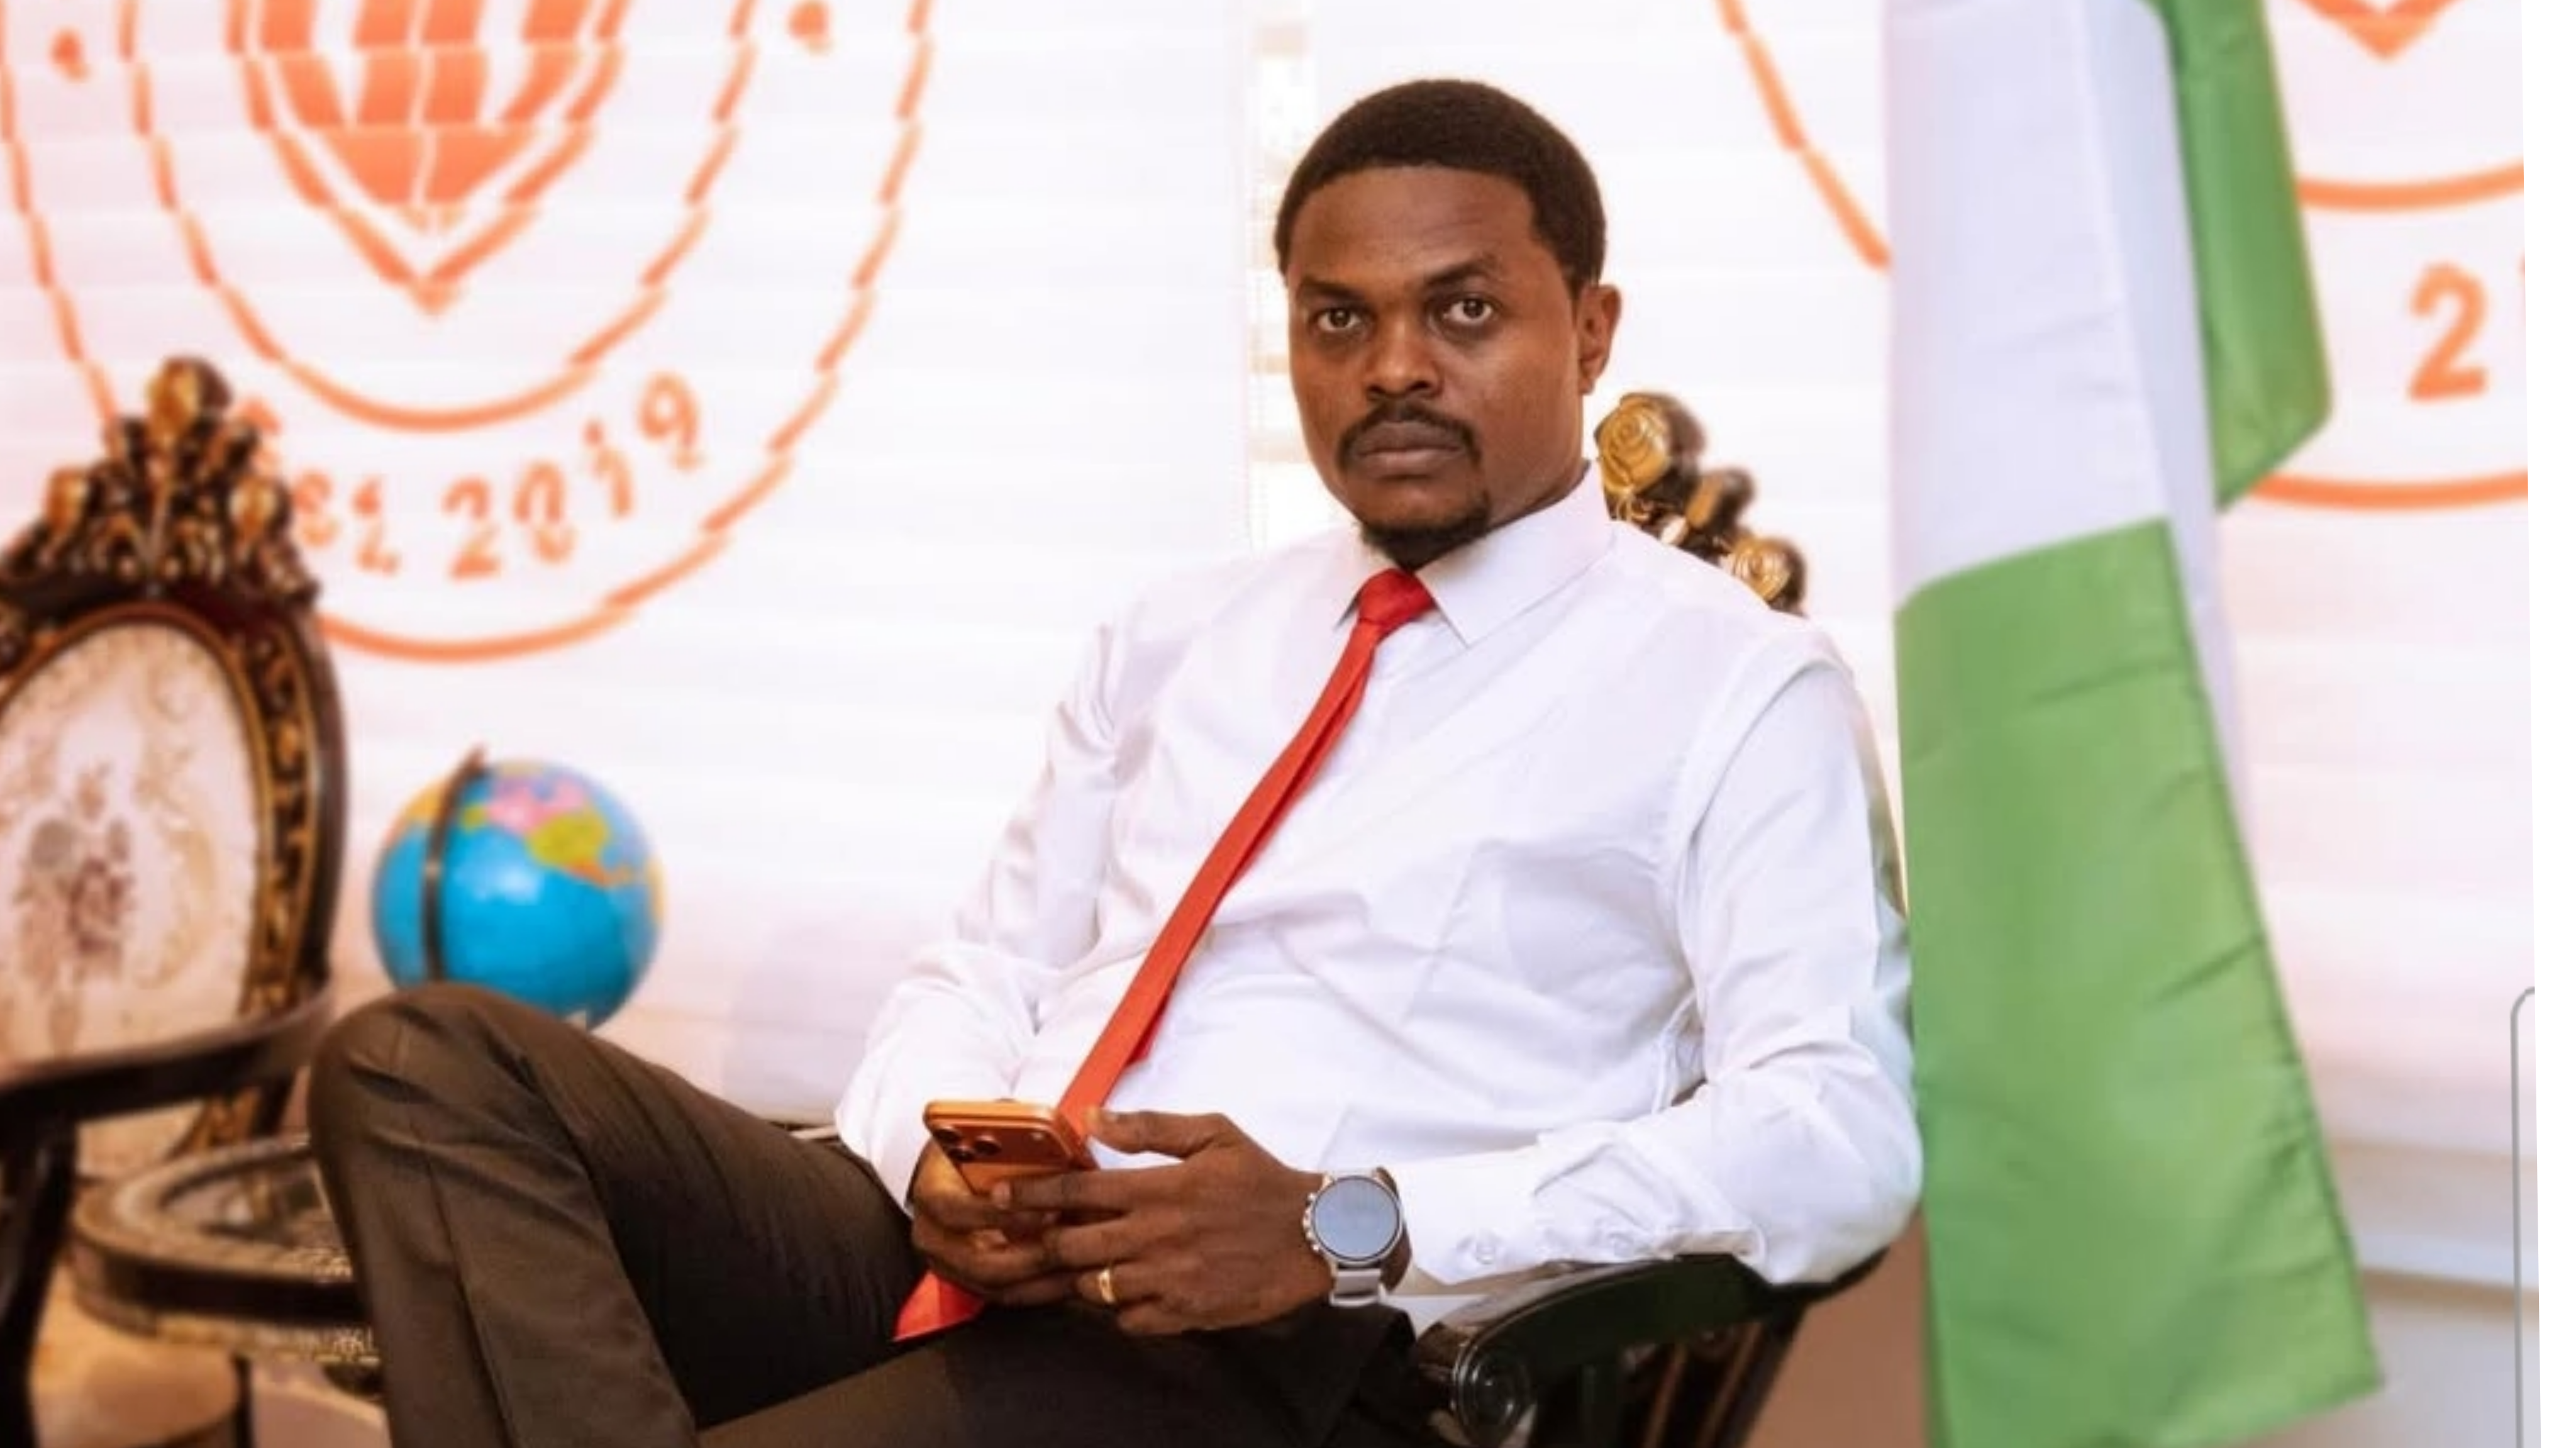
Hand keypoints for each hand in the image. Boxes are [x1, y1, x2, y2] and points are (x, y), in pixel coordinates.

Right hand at [903, 1142, 1084, 1306]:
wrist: (954, 1173)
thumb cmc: (978, 1152)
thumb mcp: (990, 1141)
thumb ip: (1020, 1150)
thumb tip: (1066, 1156)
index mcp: (931, 1196)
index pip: (955, 1211)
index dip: (998, 1214)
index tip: (1042, 1210)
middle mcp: (934, 1238)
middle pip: (980, 1262)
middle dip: (1032, 1256)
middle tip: (1072, 1244)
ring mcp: (951, 1267)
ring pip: (1000, 1288)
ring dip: (1046, 1279)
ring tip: (1084, 1264)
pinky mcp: (973, 1285)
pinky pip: (1012, 1296)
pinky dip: (1046, 1290)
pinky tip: (1077, 1278)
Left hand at [999, 1109, 1332, 1334]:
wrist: (1315, 1233)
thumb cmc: (1262, 1178)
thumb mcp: (1213, 1133)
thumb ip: (1149, 1126)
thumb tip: (1093, 1117)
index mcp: (1158, 1187)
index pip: (1075, 1192)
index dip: (1029, 1197)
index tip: (1000, 1200)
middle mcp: (1155, 1234)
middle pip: (1071, 1245)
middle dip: (1046, 1242)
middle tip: (1037, 1237)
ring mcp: (1168, 1277)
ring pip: (1094, 1286)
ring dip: (1081, 1276)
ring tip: (1087, 1262)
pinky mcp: (1186, 1311)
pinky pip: (1129, 1320)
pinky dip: (1120, 1309)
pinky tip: (1129, 1290)